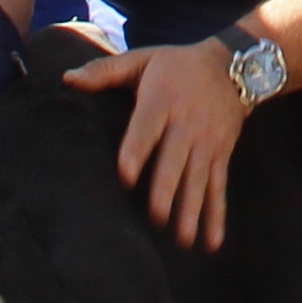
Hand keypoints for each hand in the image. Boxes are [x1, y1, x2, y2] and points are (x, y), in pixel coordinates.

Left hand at [69, 40, 251, 250]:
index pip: (147, 128)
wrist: (234, 66)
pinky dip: (216, 215)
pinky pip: (219, 187)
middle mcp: (186, 123)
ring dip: (192, 210)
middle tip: (156, 218)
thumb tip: (67, 78)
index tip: (126, 177)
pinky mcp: (221, 154)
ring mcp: (206, 142)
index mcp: (161, 100)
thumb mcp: (142, 59)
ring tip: (183, 240)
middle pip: (175, 161)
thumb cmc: (176, 65)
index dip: (137, 152)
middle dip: (166, 190)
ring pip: (198, 179)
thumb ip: (104, 70)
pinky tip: (211, 242)